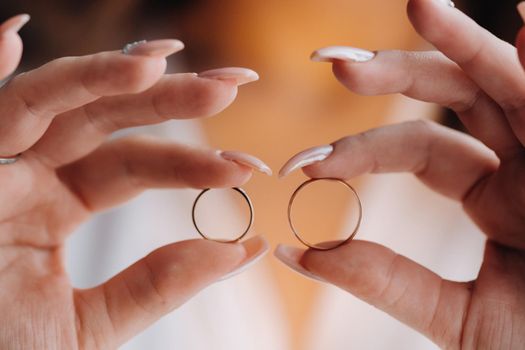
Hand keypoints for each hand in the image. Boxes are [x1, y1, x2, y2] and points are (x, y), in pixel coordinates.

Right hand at [0, 15, 269, 348]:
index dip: (190, 164)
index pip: (134, 167)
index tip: (242, 166)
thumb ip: (159, 286)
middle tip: (228, 86)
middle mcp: (28, 175)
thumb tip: (243, 251)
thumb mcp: (90, 325)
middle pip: (105, 122)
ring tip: (158, 63)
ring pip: (51, 103)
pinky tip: (13, 36)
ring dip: (101, 77)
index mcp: (57, 206)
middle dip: (165, 99)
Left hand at [276, 1, 524, 347]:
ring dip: (462, 41)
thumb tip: (297, 253)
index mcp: (494, 199)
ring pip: (506, 80)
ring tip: (418, 5)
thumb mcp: (462, 319)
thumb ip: (386, 282)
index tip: (303, 165)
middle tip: (334, 64)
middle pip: (455, 98)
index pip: (417, 150)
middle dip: (397, 74)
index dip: (358, 152)